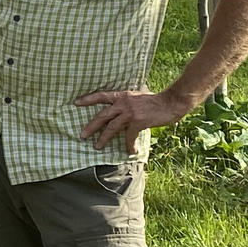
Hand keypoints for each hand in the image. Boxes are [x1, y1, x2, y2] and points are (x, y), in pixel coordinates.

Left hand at [74, 88, 190, 155]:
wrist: (172, 101)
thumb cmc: (157, 100)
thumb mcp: (139, 96)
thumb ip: (129, 101)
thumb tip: (123, 105)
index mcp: (122, 96)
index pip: (101, 96)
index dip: (88, 99)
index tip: (76, 102)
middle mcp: (123, 103)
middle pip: (102, 116)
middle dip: (91, 126)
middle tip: (82, 135)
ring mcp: (130, 112)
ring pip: (111, 127)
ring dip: (103, 138)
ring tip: (97, 146)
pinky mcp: (138, 121)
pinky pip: (129, 136)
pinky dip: (129, 144)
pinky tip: (130, 151)